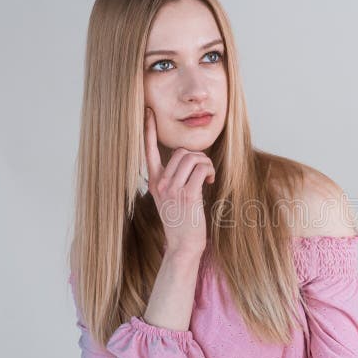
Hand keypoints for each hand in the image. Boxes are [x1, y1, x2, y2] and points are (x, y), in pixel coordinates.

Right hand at [144, 107, 215, 254]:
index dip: (148, 130)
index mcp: (154, 182)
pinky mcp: (187, 195)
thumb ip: (172, 179)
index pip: (147, 151)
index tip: (148, 112)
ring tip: (208, 175)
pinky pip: (201, 169)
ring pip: (192, 158)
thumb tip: (187, 160)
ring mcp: (173, 189)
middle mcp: (160, 183)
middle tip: (204, 170)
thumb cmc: (181, 221)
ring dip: (206, 163)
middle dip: (198, 156)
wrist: (183, 245)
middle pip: (180, 151)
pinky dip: (209, 171)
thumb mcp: (169, 198)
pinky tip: (210, 181)